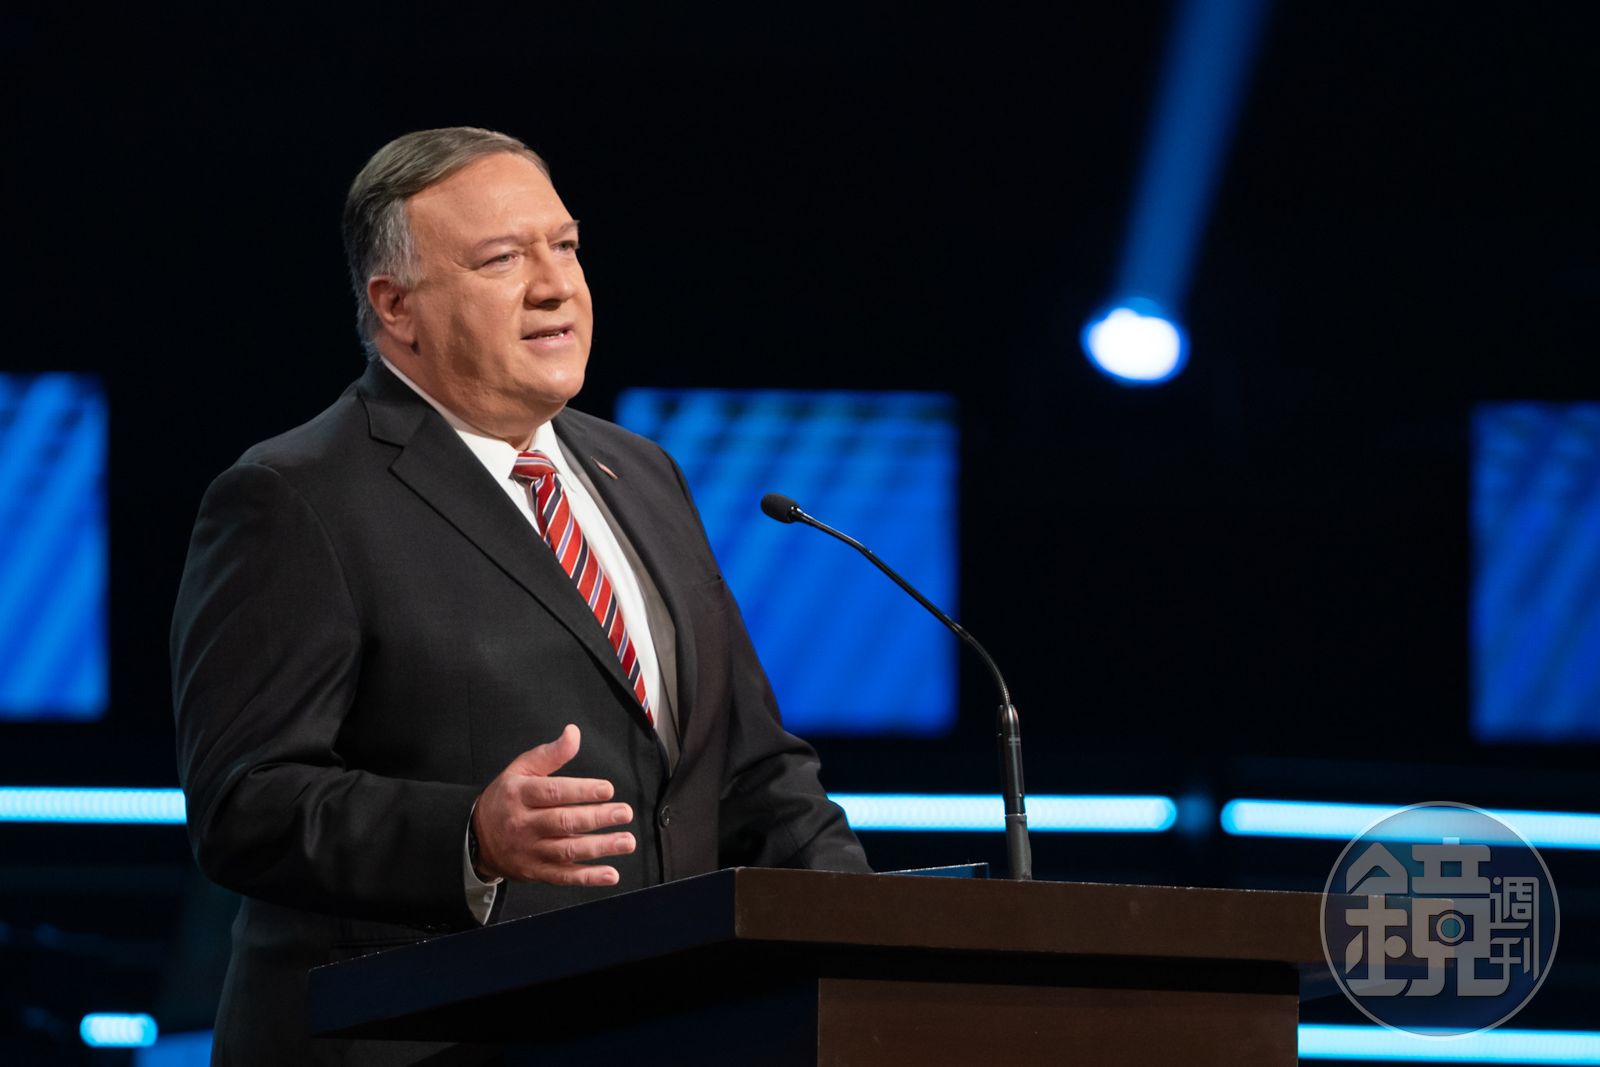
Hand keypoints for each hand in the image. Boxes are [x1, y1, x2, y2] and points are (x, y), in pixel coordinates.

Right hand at [471, 724, 635, 885]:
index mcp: (519, 795)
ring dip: (600, 847)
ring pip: (567, 851)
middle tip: (624, 812)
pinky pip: (563, 876)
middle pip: (563, 822)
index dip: (581, 791)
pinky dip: (588, 878)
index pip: (553, 792)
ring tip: (626, 841)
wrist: (476, 838)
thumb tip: (573, 733)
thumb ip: (550, 753)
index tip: (607, 789)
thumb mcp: (520, 769)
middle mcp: (523, 824)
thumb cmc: (505, 799)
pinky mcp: (535, 872)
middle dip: (597, 818)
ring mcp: (529, 851)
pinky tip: (610, 874)